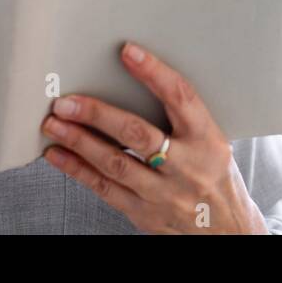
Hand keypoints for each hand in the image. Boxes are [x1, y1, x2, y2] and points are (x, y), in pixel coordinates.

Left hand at [40, 42, 267, 234]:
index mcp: (207, 140)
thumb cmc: (213, 176)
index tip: (127, 52)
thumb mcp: (212, 141)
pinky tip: (58, 155)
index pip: (181, 98)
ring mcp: (164, 194)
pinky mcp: (145, 214)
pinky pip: (105, 189)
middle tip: (67, 102)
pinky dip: (77, 170)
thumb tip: (135, 78)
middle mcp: (187, 167)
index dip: (153, 73)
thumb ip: (180, 116)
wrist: (227, 230)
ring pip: (114, 164)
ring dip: (78, 142)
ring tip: (54, 124)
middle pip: (137, 134)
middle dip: (96, 115)